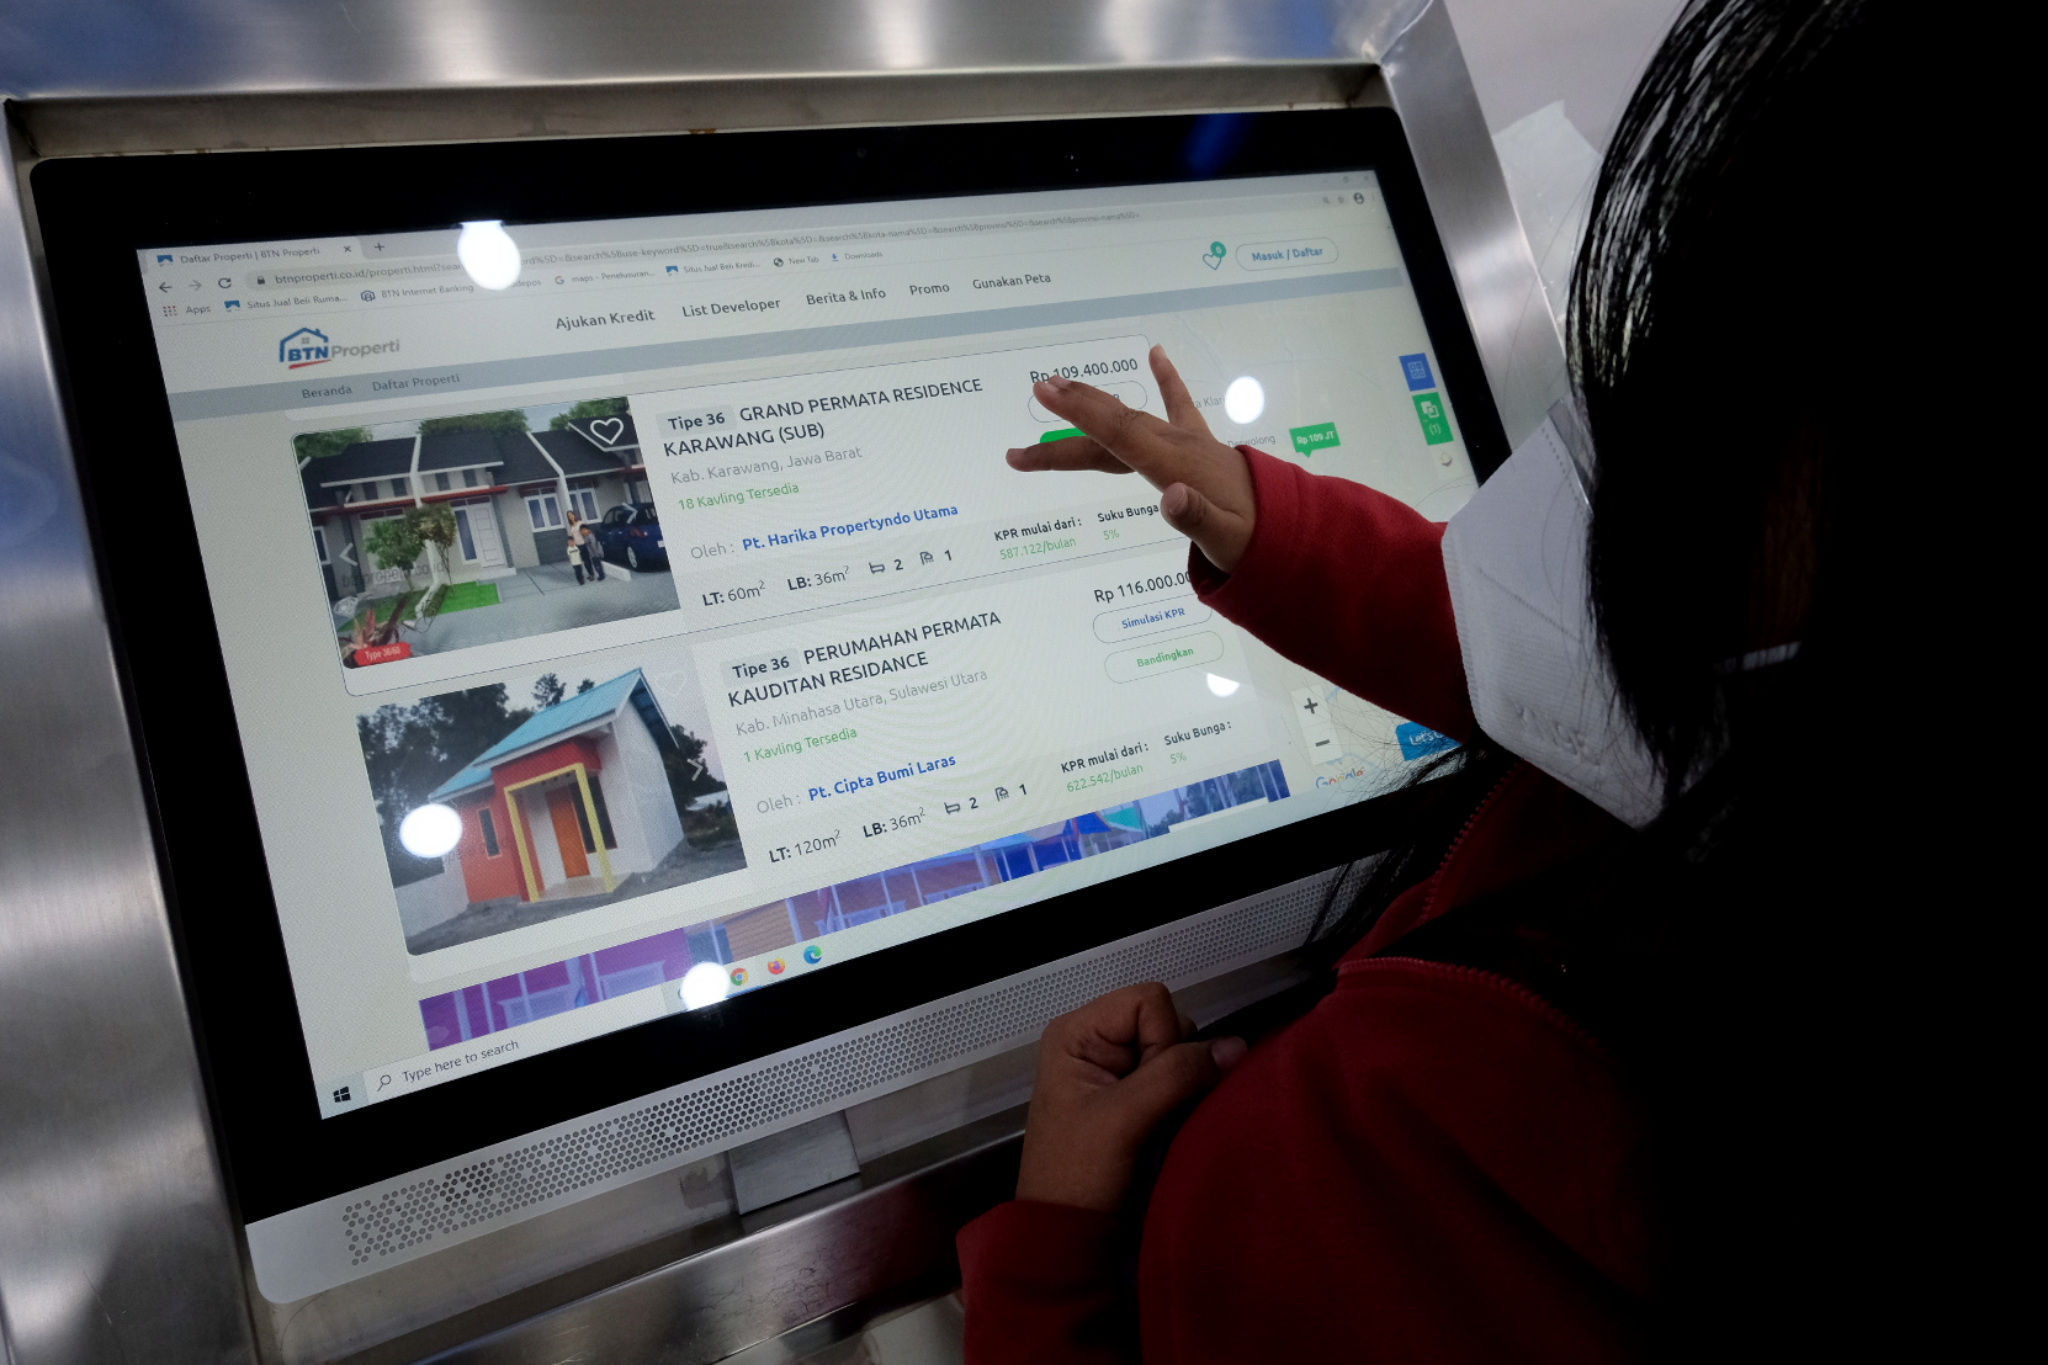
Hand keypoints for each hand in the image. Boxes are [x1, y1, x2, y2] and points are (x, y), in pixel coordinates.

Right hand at [1007, 345, 1258, 573]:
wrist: (1290, 528)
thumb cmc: (1252, 539)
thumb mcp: (1225, 540)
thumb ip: (1196, 519)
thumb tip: (1170, 498)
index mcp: (1175, 465)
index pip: (1120, 434)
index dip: (1081, 413)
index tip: (1047, 393)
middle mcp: (1175, 445)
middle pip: (1112, 427)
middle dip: (1068, 418)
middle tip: (1025, 419)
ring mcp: (1187, 440)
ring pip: (1129, 420)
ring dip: (1090, 408)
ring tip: (1054, 390)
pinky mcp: (1198, 442)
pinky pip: (1178, 405)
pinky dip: (1167, 378)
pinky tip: (1157, 353)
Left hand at [1015, 982, 1246, 1211]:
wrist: (1066, 1232)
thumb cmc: (1080, 1172)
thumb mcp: (1123, 1119)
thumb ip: (1176, 1075)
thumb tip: (1237, 1046)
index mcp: (1078, 1031)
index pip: (1149, 1000)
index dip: (1164, 1038)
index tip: (1147, 1086)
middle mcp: (1097, 1040)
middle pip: (1168, 1021)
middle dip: (1176, 1062)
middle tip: (1150, 1108)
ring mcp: (1117, 1069)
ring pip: (1179, 1051)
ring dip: (1184, 1084)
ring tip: (1159, 1121)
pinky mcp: (1136, 1096)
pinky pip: (1178, 1078)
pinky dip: (1185, 1098)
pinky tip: (1170, 1124)